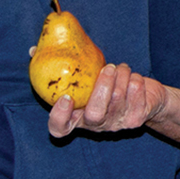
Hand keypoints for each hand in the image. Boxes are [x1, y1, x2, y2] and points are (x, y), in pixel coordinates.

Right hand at [48, 62, 166, 137]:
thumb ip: (60, 65)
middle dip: (102, 87)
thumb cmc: (108, 84)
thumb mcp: (86, 77)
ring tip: (120, 67)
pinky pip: (136, 97)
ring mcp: (117, 125)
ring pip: (118, 100)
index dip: (59, 117)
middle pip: (95, 114)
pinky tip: (133, 77)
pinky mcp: (136, 120)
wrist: (147, 99)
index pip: (60, 128)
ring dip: (121, 76)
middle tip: (107, 67)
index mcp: (78, 117)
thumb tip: (33, 50)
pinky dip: (135, 80)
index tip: (66, 97)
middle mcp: (96, 126)